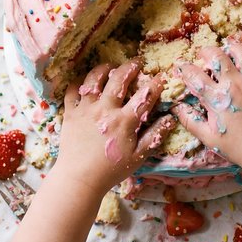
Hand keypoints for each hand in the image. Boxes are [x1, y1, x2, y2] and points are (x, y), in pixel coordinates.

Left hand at [56, 60, 174, 194]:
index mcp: (124, 120)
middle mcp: (105, 109)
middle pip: (119, 79)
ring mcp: (86, 109)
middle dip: (130, 67)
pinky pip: (72, 91)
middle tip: (136, 62)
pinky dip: (78, 83)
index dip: (155, 83)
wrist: (79, 179)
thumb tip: (171, 119)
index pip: (144, 96)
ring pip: (94, 79)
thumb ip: (155, 136)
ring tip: (110, 67)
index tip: (161, 76)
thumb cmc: (111, 170)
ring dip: (104, 69)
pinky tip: (84, 82)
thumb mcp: (138, 156)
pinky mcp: (70, 113)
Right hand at [173, 35, 241, 174]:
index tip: (181, 65)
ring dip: (233, 48)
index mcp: (217, 98)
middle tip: (204, 54)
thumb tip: (176, 108)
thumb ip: (190, 121)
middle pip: (217, 56)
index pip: (194, 75)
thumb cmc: (239, 147)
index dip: (184, 67)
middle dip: (207, 51)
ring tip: (229, 49)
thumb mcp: (209, 138)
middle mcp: (234, 84)